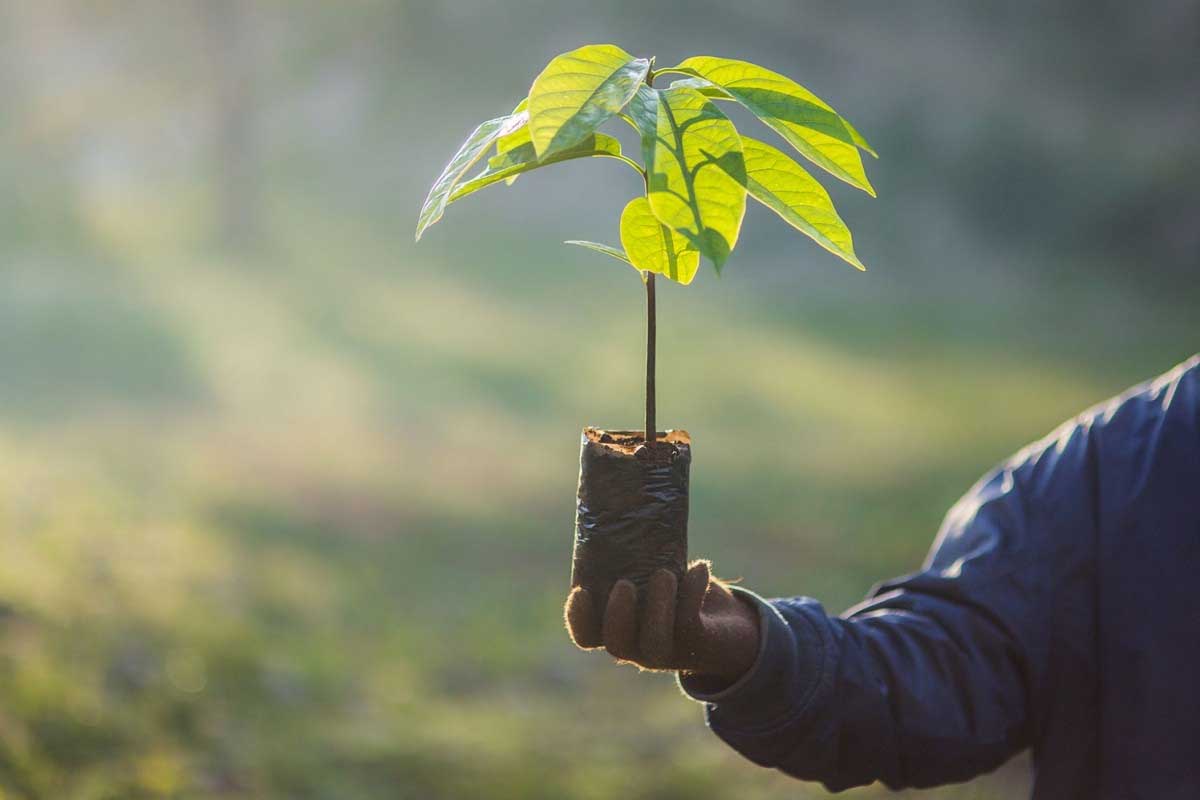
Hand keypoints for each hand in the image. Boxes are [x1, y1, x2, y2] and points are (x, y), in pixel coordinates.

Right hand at [564, 560, 760, 682]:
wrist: (730, 626)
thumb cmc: (681, 590)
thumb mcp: (654, 569)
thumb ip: (636, 552)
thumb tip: (622, 494)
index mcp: (619, 626)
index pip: (587, 635)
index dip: (578, 618)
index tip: (581, 591)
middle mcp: (639, 645)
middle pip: (617, 644)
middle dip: (618, 616)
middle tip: (625, 583)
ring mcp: (669, 650)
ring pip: (654, 643)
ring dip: (657, 608)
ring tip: (665, 574)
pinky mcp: (697, 644)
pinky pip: (690, 623)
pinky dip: (693, 592)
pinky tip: (700, 567)